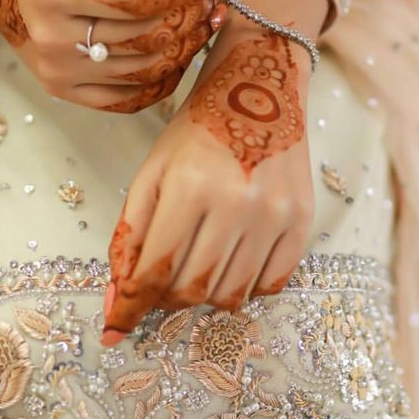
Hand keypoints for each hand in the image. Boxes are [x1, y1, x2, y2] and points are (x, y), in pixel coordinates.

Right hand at [0, 0, 227, 111]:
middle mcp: (54, 36)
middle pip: (145, 37)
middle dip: (191, 18)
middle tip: (214, 2)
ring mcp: (59, 70)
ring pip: (144, 71)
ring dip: (185, 48)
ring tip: (204, 25)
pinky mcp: (65, 91)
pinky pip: (128, 100)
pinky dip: (162, 82)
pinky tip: (179, 58)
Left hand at [101, 29, 314, 342]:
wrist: (261, 90)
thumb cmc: (198, 130)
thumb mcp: (152, 174)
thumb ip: (131, 237)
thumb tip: (118, 300)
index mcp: (191, 187)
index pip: (155, 271)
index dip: (130, 307)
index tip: (116, 328)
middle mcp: (238, 204)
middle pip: (193, 290)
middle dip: (166, 299)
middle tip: (161, 284)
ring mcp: (276, 215)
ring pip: (231, 295)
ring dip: (203, 296)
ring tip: (196, 270)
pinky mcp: (302, 221)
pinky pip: (271, 284)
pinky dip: (245, 288)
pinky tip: (233, 265)